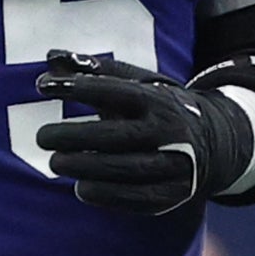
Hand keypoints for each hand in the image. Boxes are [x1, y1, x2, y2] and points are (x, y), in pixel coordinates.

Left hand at [35, 52, 253, 216]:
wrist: (212, 142)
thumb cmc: (156, 110)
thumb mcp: (135, 85)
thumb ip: (94, 73)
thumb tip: (51, 57)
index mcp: (159, 100)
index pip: (117, 91)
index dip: (79, 88)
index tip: (43, 87)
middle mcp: (170, 131)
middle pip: (117, 136)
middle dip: (73, 136)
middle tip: (42, 137)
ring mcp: (175, 164)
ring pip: (124, 169)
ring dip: (83, 167)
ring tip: (55, 162)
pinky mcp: (172, 193)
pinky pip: (134, 198)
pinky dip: (103, 194)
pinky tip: (81, 187)